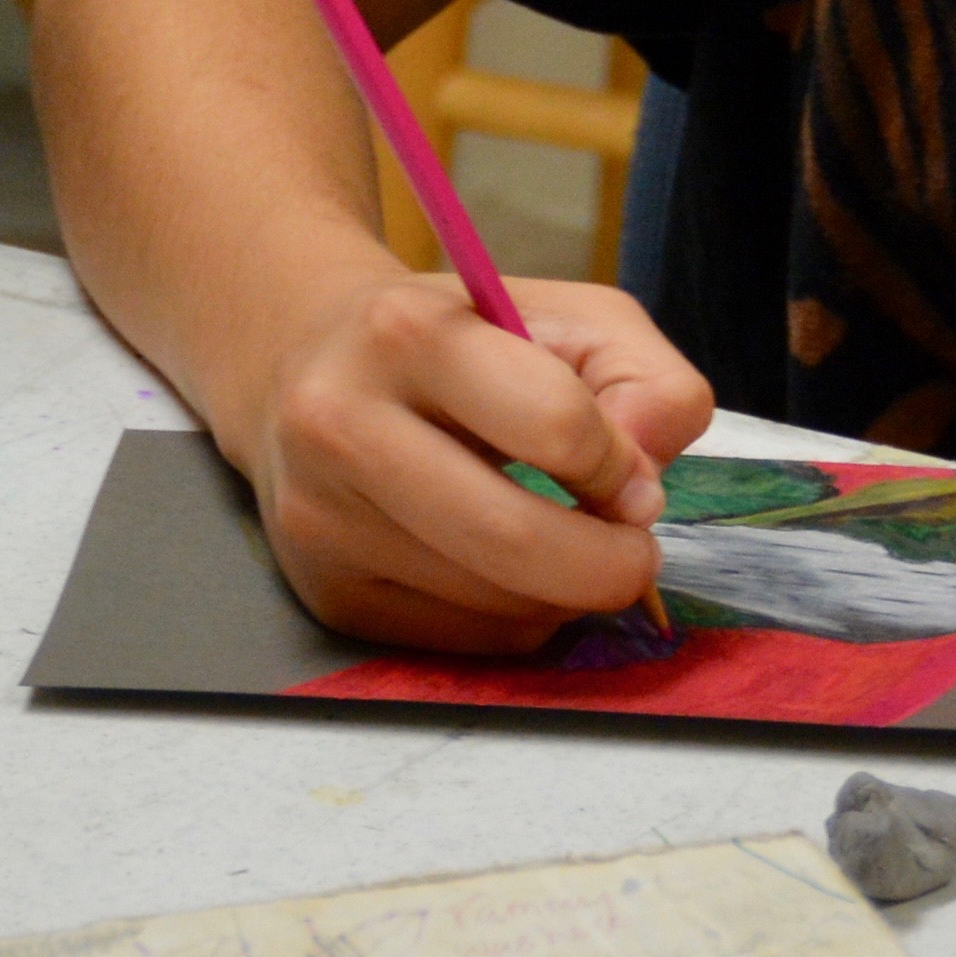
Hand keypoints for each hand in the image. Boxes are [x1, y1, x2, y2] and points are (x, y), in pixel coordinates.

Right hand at [241, 266, 714, 654]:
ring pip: (498, 603)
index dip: (619, 460)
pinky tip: (507, 568)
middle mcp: (341, 425)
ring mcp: (324, 520)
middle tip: (635, 552)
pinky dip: (521, 616)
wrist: (310, 368)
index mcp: (405, 331)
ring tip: (564, 544)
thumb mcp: (569, 317)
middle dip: (611, 563)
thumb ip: (646, 382)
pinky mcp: (329, 593)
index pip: (554, 423)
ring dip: (566, 591)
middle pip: (514, 538)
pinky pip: (470, 639)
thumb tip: (645, 491)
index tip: (625, 468)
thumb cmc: (463, 340)